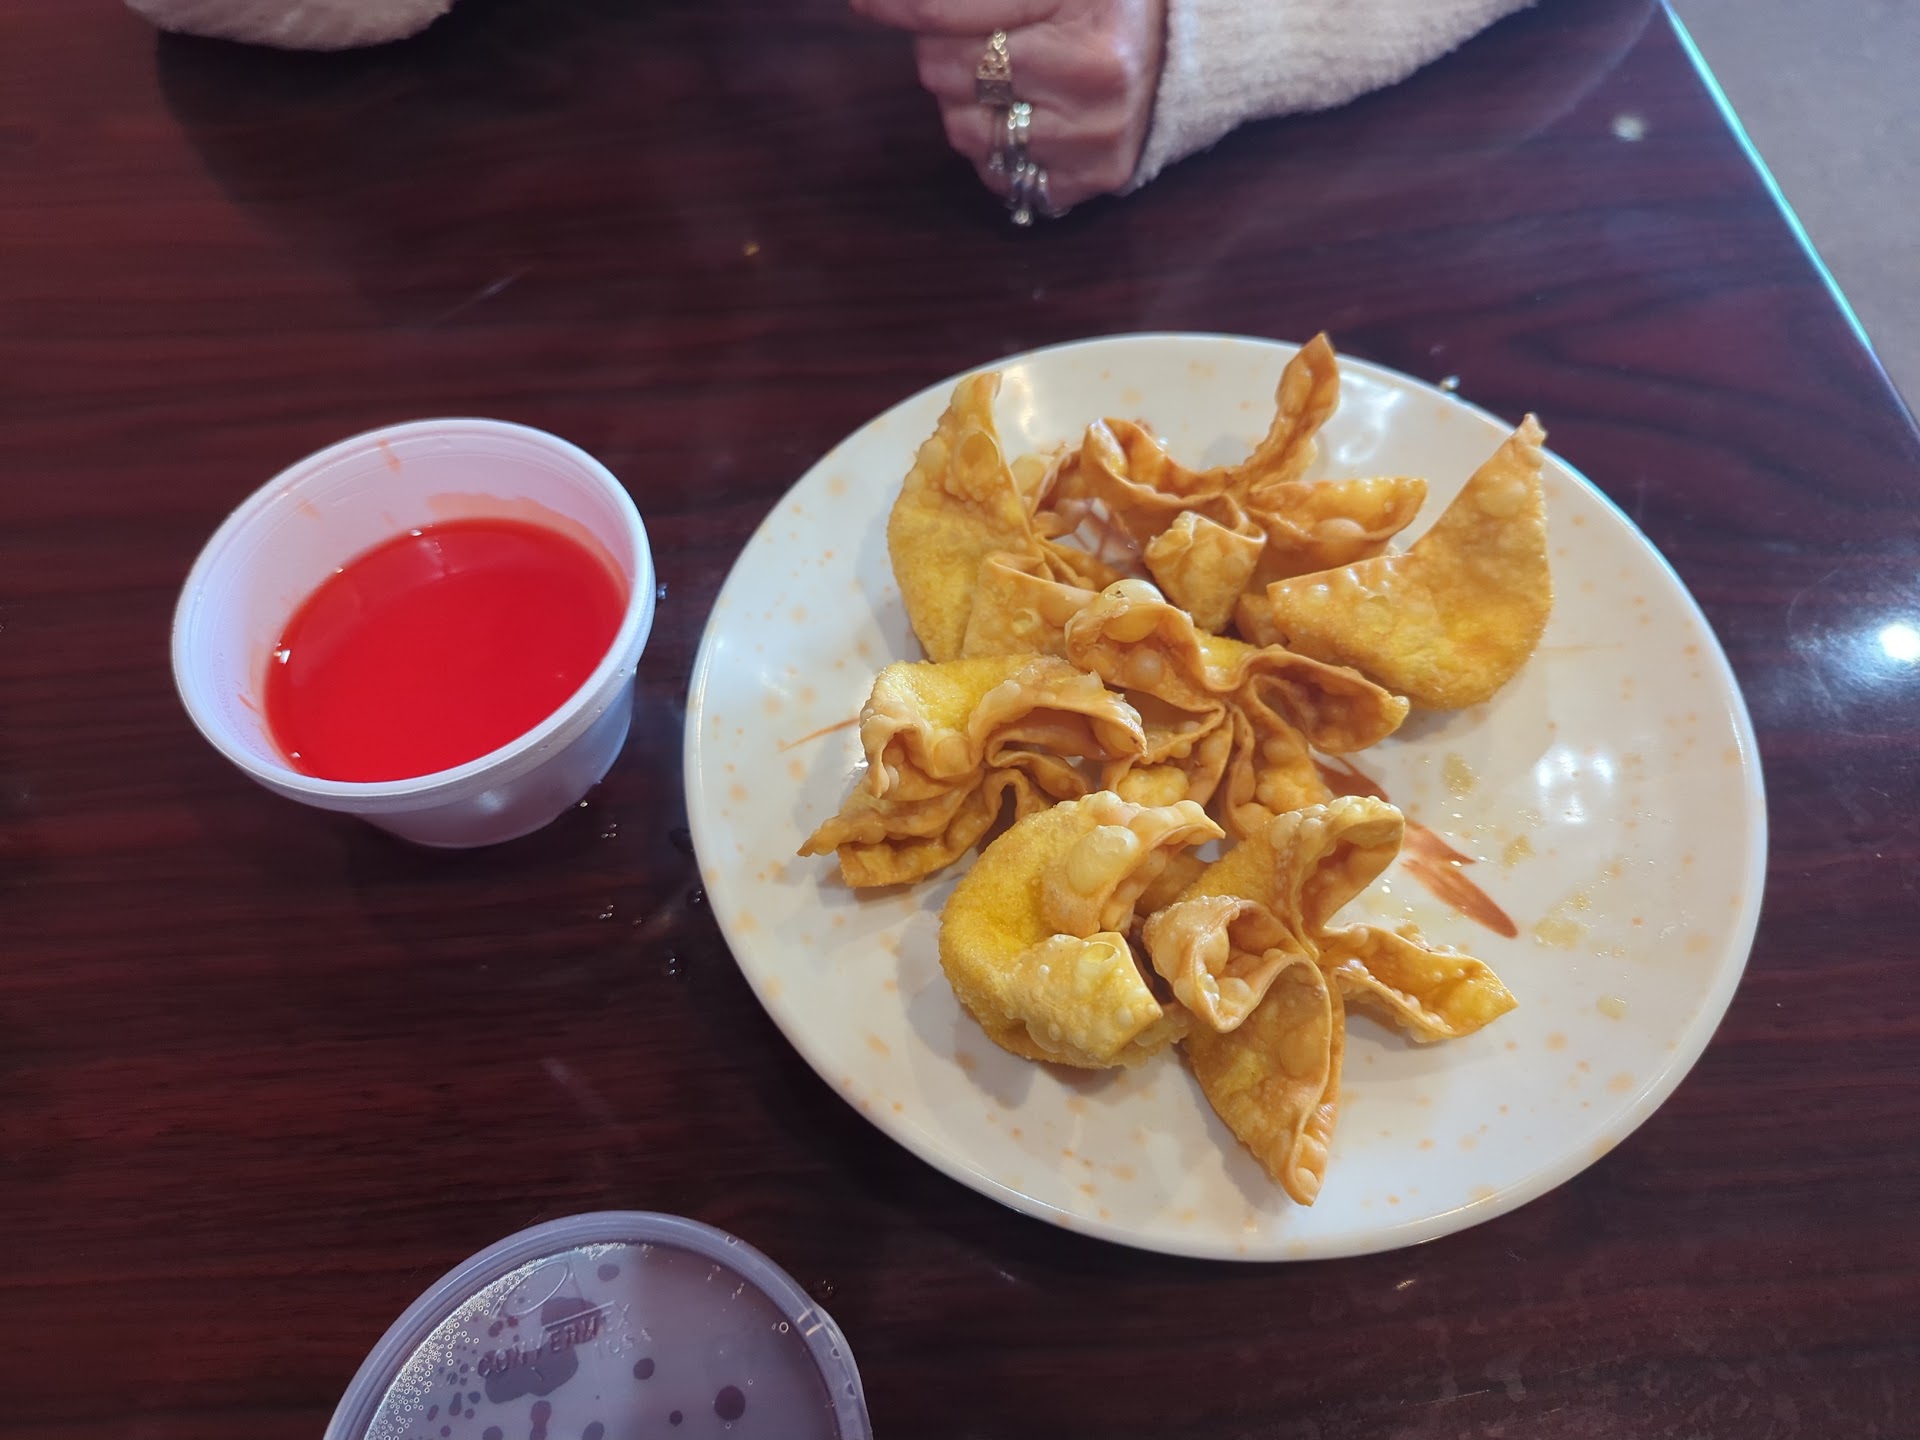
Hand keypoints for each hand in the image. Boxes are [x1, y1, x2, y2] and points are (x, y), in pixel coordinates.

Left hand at [851, 0, 1167, 211]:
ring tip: (1011, 73)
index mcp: (1086, 3)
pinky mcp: (1090, 180)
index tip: (865, 4)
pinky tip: (1028, 112)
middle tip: (986, 32)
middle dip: (946, 46)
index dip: (896, 4)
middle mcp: (1095, 73)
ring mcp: (1094, 136)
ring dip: (966, 99)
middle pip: (945, 68)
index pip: (945, 9)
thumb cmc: (1102, 1)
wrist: (1183, 53)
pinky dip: (996, 144)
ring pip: (961, 127)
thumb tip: (890, 2)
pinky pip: (996, 173)